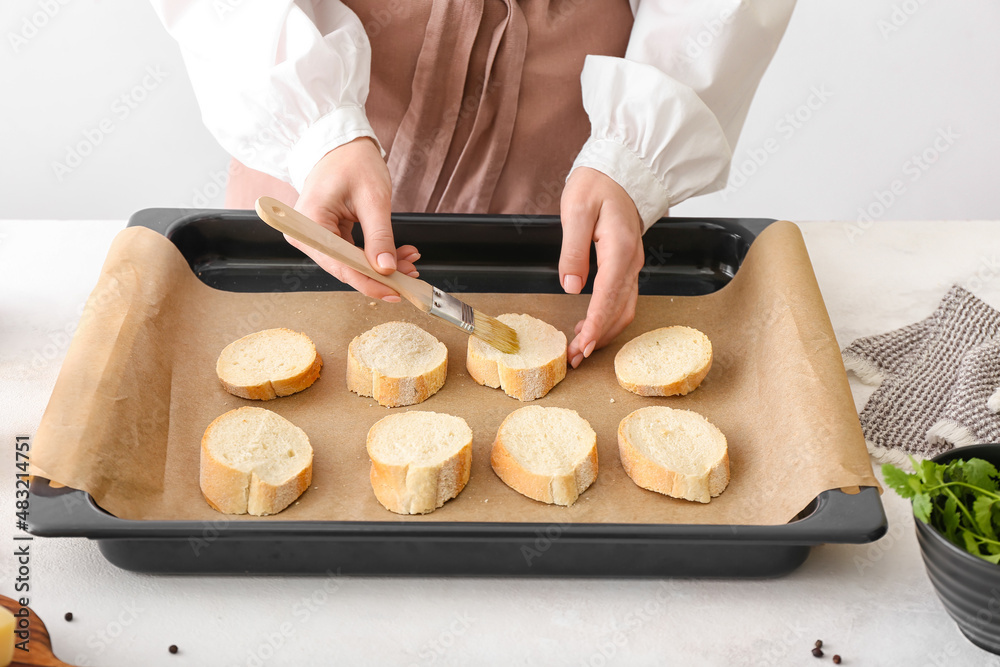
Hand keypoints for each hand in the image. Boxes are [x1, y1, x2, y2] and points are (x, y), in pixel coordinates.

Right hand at [290, 137, 418, 301]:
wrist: (342, 146)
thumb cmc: (352, 161)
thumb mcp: (373, 199)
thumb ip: (380, 237)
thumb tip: (386, 269)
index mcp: (308, 223)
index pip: (340, 265)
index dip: (369, 282)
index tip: (395, 292)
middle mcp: (305, 234)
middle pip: (345, 268)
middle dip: (380, 274)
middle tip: (411, 275)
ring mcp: (314, 237)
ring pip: (351, 264)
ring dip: (381, 266)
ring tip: (408, 260)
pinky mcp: (326, 237)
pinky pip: (352, 254)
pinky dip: (375, 255)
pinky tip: (397, 254)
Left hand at [559, 167, 645, 367]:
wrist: (619, 170)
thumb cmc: (597, 184)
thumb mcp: (575, 211)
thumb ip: (573, 250)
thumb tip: (572, 286)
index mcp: (620, 249)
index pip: (608, 297)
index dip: (594, 325)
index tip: (581, 345)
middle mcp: (632, 261)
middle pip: (619, 310)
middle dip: (598, 337)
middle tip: (575, 356)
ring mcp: (633, 264)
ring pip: (625, 309)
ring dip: (604, 332)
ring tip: (581, 347)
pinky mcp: (627, 265)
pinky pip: (623, 299)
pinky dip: (608, 318)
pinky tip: (590, 325)